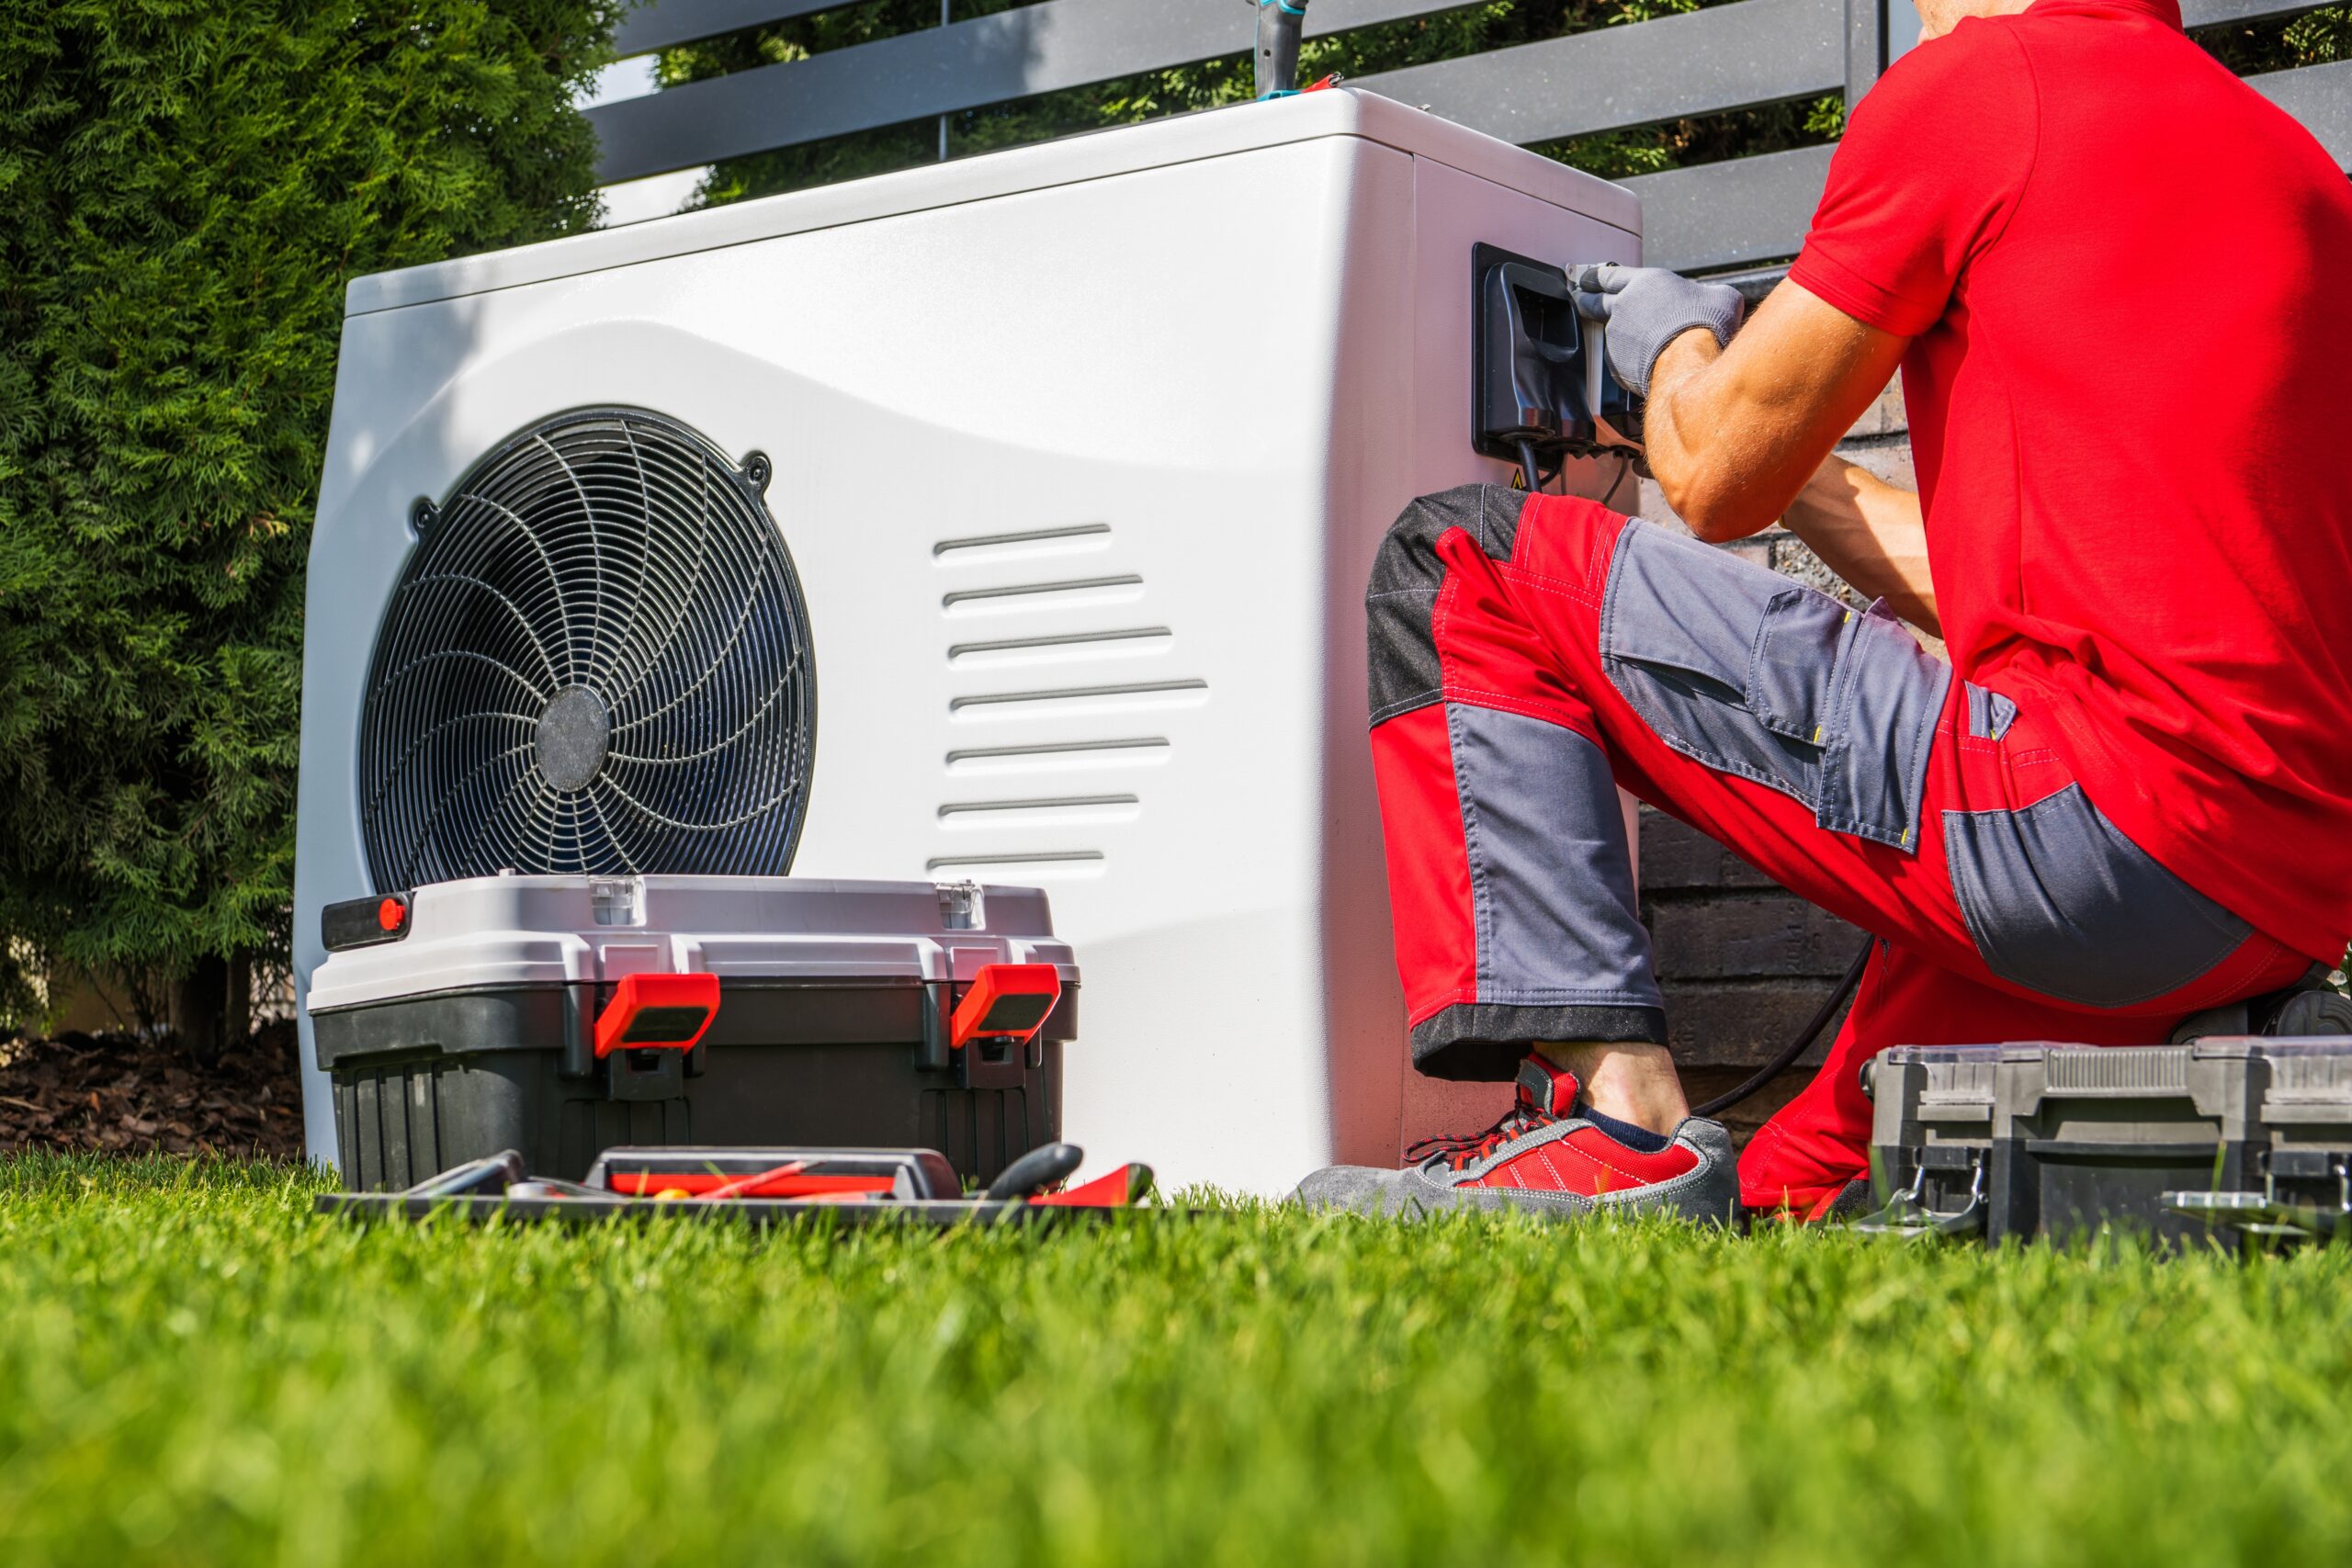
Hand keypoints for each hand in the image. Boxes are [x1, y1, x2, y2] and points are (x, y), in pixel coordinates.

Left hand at [1568, 263, 1745, 397]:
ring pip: (1610, 334)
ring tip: (1631, 342)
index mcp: (1644, 284)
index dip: (1597, 277)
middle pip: (1595, 302)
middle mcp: (1623, 308)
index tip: (1586, 278)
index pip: (1611, 276)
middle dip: (1586, 300)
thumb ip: (1710, 294)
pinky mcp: (1616, 364)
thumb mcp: (1721, 296)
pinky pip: (1619, 360)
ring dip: (1618, 336)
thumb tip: (1717, 299)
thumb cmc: (1707, 323)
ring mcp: (1616, 337)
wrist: (1691, 360)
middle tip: (1580, 298)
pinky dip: (1629, 361)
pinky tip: (1642, 364)